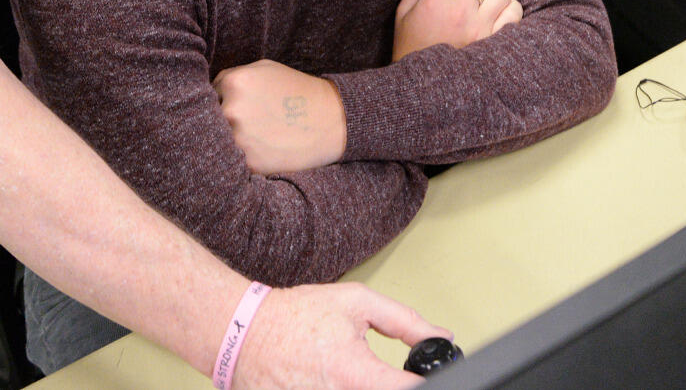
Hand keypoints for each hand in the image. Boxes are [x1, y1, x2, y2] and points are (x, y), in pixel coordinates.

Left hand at [214, 59, 346, 173]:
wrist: (331, 121)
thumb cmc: (297, 91)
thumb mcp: (265, 69)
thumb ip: (234, 77)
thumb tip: (209, 92)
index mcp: (234, 82)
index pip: (212, 93)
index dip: (225, 99)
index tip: (242, 105)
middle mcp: (231, 109)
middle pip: (213, 118)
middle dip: (227, 120)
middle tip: (250, 122)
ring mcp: (239, 138)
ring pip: (222, 141)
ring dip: (234, 140)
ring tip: (258, 135)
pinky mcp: (249, 162)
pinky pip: (234, 160)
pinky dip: (245, 156)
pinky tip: (264, 148)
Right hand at [232, 282, 447, 389]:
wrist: (246, 332)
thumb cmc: (296, 315)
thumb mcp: (357, 302)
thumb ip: (405, 321)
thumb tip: (439, 336)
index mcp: (354, 374)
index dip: (423, 382)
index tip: (424, 374)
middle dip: (388, 383)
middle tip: (377, 369)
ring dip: (364, 386)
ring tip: (345, 369)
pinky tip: (331, 378)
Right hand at [392, 0, 523, 61]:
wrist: (424, 90)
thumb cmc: (411, 47)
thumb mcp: (403, 13)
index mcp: (433, 3)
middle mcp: (459, 13)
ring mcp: (480, 29)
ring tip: (482, 8)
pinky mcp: (495, 43)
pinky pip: (514, 12)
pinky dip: (507, 12)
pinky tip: (494, 20)